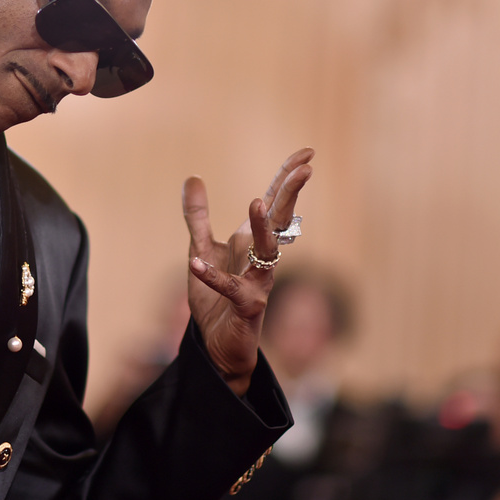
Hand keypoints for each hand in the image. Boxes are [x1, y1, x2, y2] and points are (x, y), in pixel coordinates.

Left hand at [182, 147, 313, 395]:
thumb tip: (193, 177)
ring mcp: (258, 283)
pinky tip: (196, 262)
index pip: (274, 204)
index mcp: (251, 242)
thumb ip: (197, 215)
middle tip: (305, 169)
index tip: (307, 152)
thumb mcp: (200, 248)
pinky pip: (232, 289)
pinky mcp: (246, 307)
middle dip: (290, 195)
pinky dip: (213, 276)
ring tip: (256, 203)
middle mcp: (261, 259)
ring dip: (262, 230)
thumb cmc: (214, 298)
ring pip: (266, 254)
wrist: (216, 346)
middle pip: (280, 222)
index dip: (287, 178)